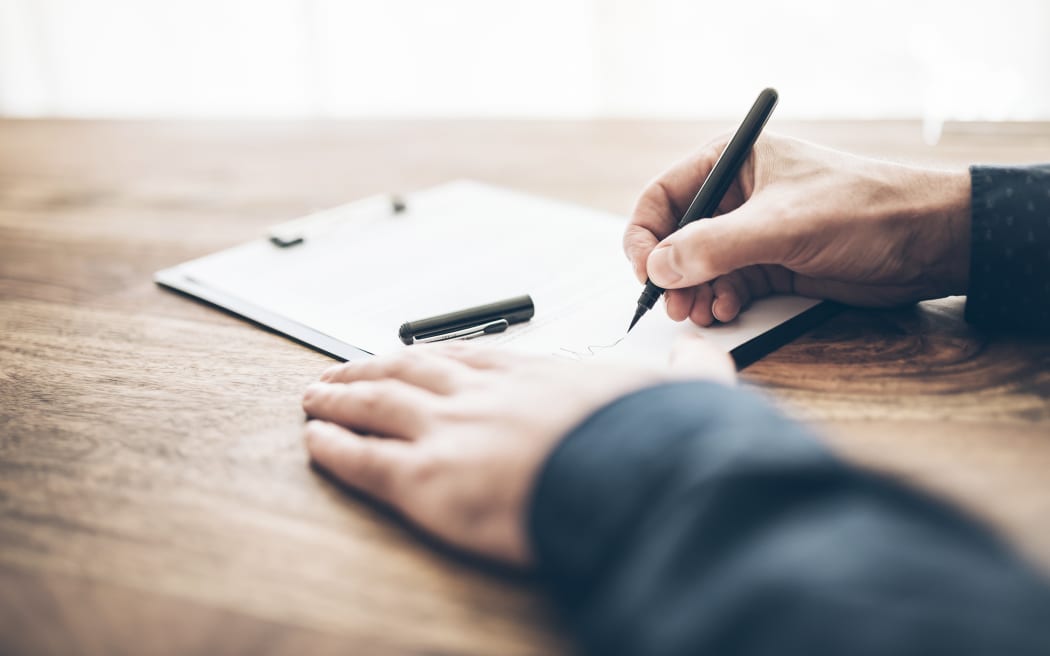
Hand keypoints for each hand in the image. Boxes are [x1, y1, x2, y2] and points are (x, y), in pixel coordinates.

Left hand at [301, 336, 734, 566]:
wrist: (636, 475)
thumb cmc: (654, 441)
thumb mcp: (683, 390)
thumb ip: (689, 368)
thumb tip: (702, 351)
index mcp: (535, 375)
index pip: (467, 357)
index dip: (429, 355)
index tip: (408, 355)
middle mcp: (482, 394)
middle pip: (409, 370)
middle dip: (370, 369)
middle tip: (341, 369)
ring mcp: (450, 431)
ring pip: (377, 406)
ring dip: (341, 398)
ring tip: (315, 395)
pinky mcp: (427, 480)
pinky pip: (365, 461)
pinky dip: (334, 448)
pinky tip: (314, 440)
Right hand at [624, 134, 971, 324]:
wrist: (930, 241)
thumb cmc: (864, 210)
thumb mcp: (780, 225)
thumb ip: (714, 246)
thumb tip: (658, 268)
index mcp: (733, 163)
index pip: (663, 196)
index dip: (645, 234)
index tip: (645, 271)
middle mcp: (737, 196)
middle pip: (676, 236)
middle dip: (670, 272)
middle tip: (673, 305)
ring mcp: (754, 232)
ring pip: (700, 267)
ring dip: (694, 292)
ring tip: (702, 313)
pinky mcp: (773, 264)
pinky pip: (728, 284)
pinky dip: (720, 300)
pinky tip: (725, 311)